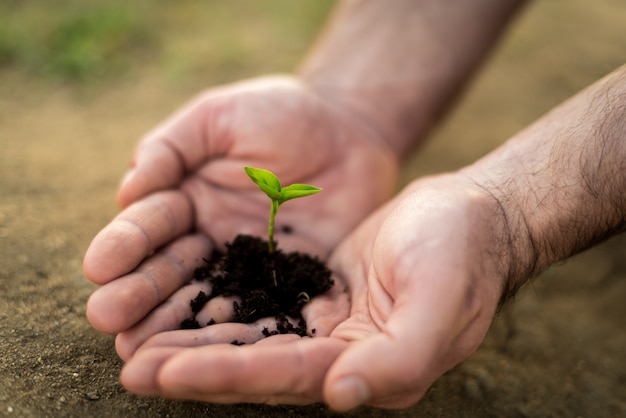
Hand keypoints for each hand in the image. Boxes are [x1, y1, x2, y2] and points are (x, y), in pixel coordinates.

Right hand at [83, 75, 397, 358]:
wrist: (348, 131)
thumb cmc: (279, 113)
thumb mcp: (218, 117)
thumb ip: (172, 148)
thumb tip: (128, 190)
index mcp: (186, 196)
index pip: (149, 224)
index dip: (124, 244)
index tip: (98, 267)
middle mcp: (210, 236)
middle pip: (168, 270)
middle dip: (137, 293)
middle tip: (105, 318)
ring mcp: (249, 263)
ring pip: (205, 296)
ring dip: (171, 323)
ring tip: (136, 346)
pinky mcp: (289, 279)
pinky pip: (260, 306)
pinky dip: (235, 326)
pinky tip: (210, 346)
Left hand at [118, 174, 506, 409]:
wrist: (471, 216)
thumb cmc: (462, 255)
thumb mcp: (438, 302)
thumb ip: (398, 358)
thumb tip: (341, 398)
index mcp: (370, 368)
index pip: (284, 376)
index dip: (225, 375)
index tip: (165, 370)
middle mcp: (343, 356)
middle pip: (256, 366)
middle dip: (195, 367)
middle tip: (130, 366)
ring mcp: (330, 326)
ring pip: (252, 338)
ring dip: (199, 339)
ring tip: (139, 342)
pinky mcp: (321, 294)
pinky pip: (264, 303)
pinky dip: (225, 305)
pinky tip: (187, 301)